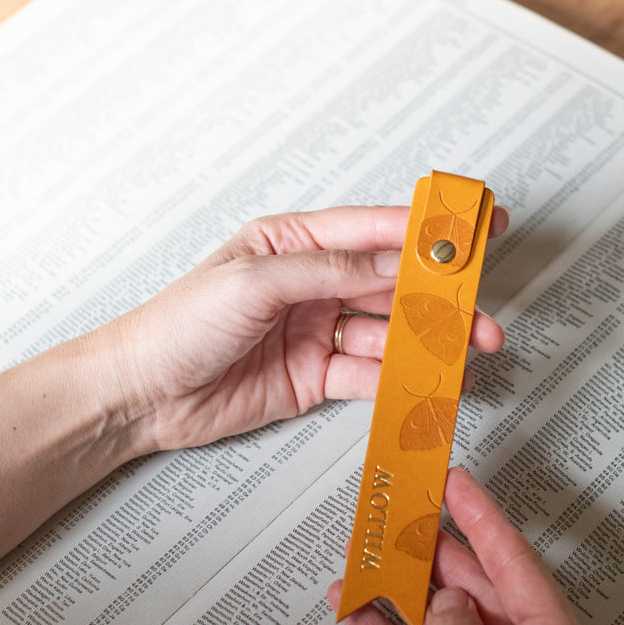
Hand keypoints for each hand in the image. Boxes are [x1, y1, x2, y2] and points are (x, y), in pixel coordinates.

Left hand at [0, 206, 507, 571]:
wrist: (144, 396)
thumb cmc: (179, 324)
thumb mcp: (254, 282)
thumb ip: (328, 271)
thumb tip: (390, 264)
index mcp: (294, 244)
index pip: (373, 231)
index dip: (427, 231)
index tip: (474, 229)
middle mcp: (312, 285)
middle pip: (391, 285)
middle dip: (438, 297)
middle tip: (478, 309)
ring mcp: (318, 332)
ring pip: (388, 333)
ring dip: (426, 342)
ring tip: (464, 350)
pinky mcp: (316, 377)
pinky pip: (368, 376)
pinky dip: (398, 380)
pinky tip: (424, 381)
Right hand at [329, 468, 598, 624]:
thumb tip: (446, 600)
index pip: (515, 563)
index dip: (483, 518)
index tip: (457, 483)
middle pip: (480, 588)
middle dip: (439, 553)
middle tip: (408, 515)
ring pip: (450, 622)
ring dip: (408, 595)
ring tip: (375, 557)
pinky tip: (360, 615)